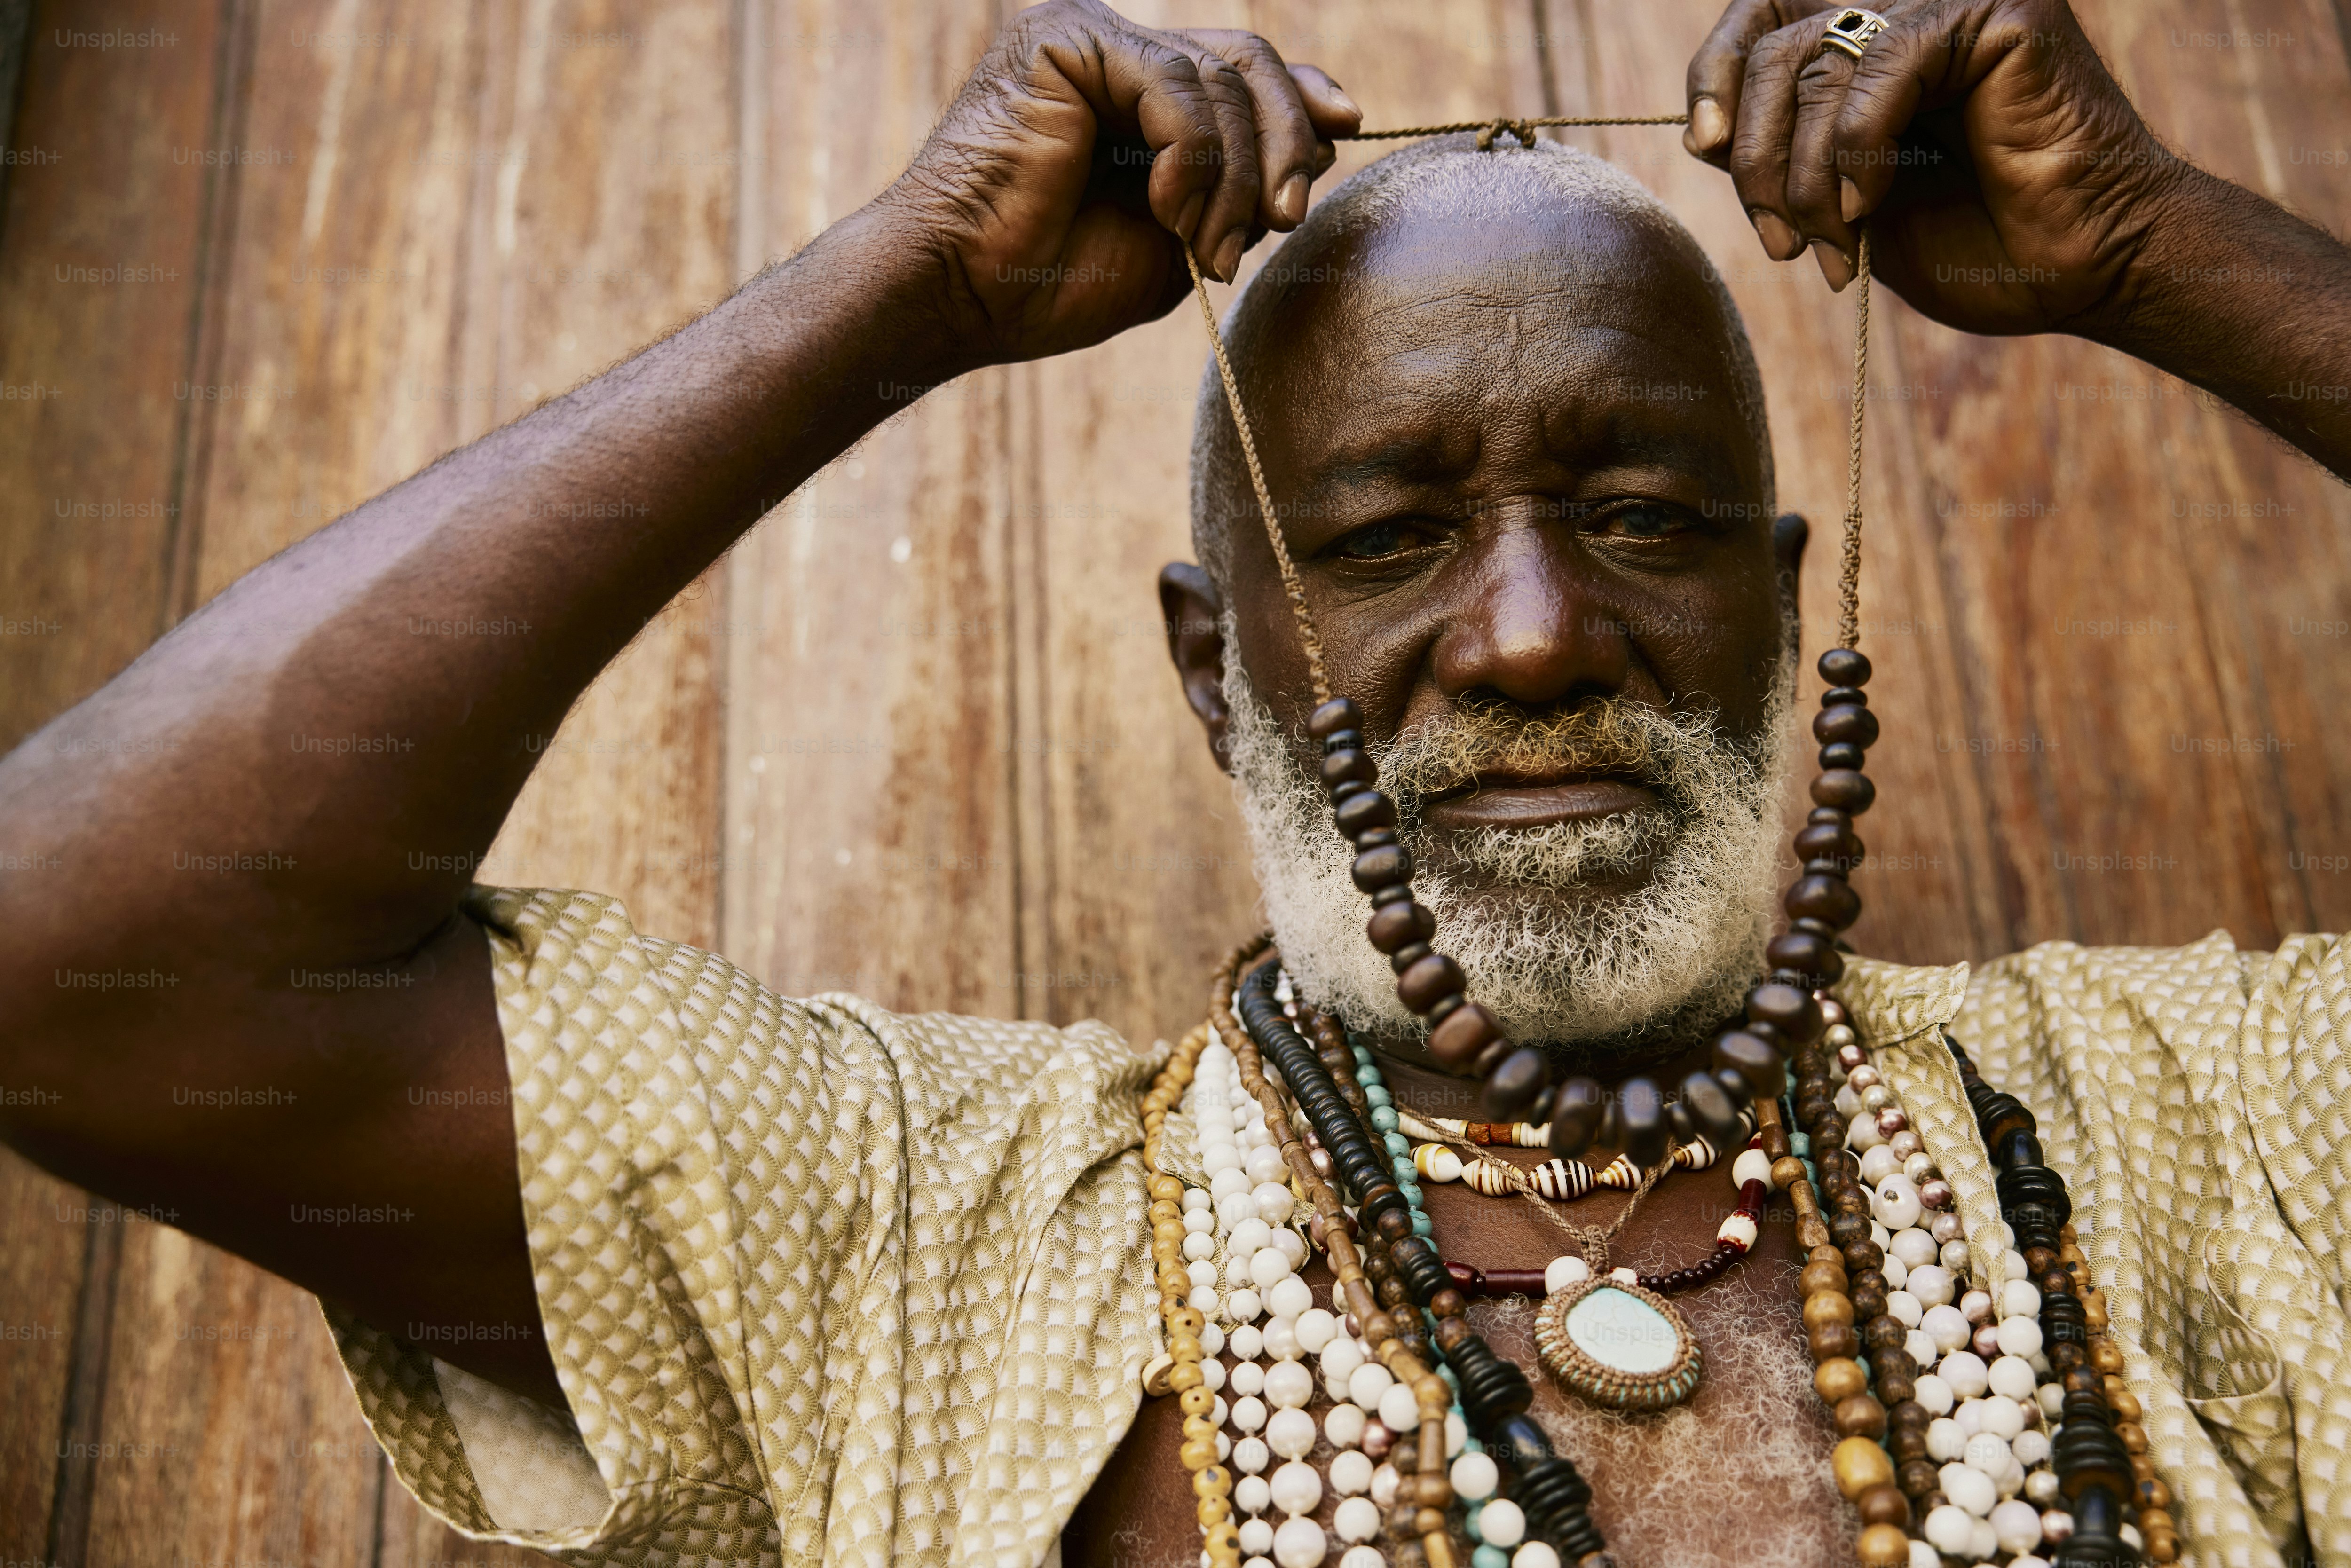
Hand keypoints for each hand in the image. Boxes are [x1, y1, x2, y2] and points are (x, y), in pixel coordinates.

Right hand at [873, 0, 1358, 367]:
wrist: (966, 296)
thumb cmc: (1054, 282)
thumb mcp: (1182, 236)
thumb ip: (1242, 184)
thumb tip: (1328, 132)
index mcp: (1137, 94)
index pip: (1243, 72)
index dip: (1300, 101)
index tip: (1345, 129)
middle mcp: (1114, 53)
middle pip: (1246, 66)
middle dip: (1283, 146)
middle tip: (1283, 220)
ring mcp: (1088, 39)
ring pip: (1220, 80)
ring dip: (1234, 176)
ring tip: (1208, 247)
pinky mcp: (1064, 40)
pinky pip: (1174, 85)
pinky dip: (1191, 156)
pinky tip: (1169, 212)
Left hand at [1685, 0, 2184, 334]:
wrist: (2079, 272)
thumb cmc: (1974, 243)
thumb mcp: (1842, 202)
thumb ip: (1781, 155)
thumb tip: (1703, 131)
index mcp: (1871, 43)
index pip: (1759, 19)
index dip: (1715, 74)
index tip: (1706, 145)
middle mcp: (1909, 5)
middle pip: (1774, 48)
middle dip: (1759, 157)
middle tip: (1782, 239)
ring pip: (1817, 60)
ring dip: (1806, 172)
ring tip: (1832, 241)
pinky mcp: (1996, 11)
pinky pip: (1881, 67)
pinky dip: (1857, 147)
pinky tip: (1869, 205)